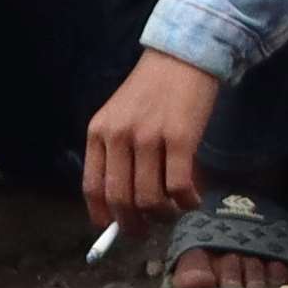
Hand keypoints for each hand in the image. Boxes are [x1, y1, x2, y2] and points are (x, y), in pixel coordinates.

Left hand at [80, 48, 226, 238]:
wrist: (184, 55)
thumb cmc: (154, 89)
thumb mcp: (122, 116)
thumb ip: (117, 151)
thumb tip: (125, 201)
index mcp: (99, 132)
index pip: (92, 188)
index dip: (103, 216)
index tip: (114, 229)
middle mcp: (119, 136)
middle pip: (121, 199)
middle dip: (133, 225)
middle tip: (146, 232)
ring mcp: (150, 137)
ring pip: (150, 197)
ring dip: (164, 215)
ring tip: (175, 212)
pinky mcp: (181, 137)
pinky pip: (179, 185)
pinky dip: (187, 201)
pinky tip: (194, 200)